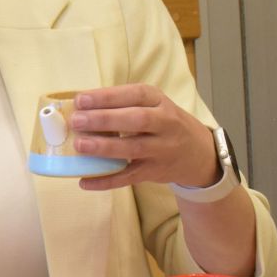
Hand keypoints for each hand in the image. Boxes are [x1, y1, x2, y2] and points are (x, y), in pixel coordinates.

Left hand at [70, 84, 222, 193]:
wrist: (200, 153)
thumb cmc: (165, 124)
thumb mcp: (153, 106)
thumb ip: (123, 104)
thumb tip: (79, 107)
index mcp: (159, 102)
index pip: (135, 95)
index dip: (108, 97)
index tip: (80, 100)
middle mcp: (165, 124)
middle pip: (137, 120)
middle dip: (105, 120)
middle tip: (77, 121)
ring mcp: (162, 150)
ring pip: (133, 148)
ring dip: (105, 147)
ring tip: (79, 145)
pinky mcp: (156, 172)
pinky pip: (130, 177)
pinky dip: (107, 180)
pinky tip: (85, 181)